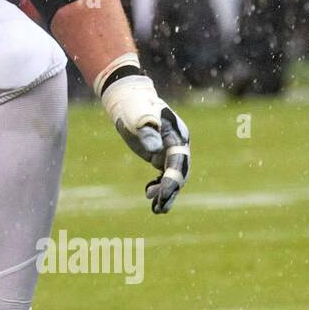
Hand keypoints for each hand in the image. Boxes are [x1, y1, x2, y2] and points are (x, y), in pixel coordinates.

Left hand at [100, 73, 190, 213]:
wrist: (128, 99)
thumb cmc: (134, 104)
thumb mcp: (138, 114)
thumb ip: (146, 129)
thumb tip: (155, 149)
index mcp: (177, 134)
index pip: (179, 160)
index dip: (173, 177)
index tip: (163, 191)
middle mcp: (178, 144)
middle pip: (180, 172)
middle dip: (171, 191)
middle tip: (160, 208)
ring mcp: (170, 150)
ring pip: (172, 176)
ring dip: (166, 193)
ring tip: (156, 210)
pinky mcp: (159, 155)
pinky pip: (163, 175)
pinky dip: (158, 186)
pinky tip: (149, 194)